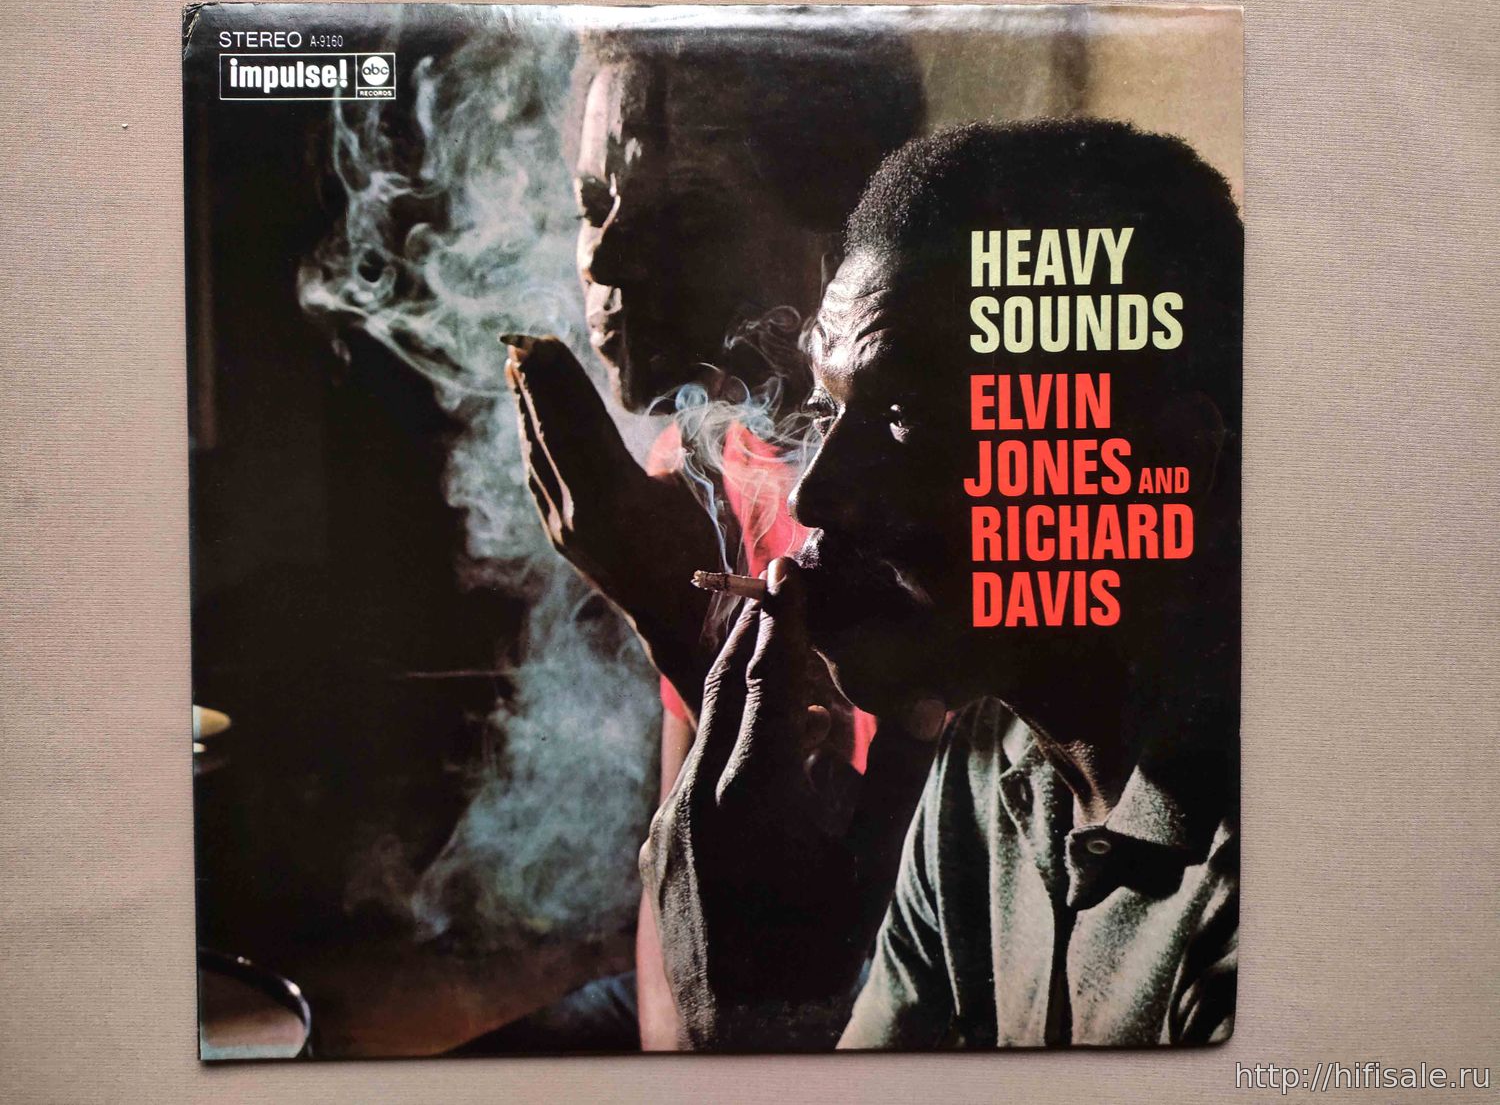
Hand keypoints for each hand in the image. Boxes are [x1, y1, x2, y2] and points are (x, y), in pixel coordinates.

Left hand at [504, 334, 723, 710]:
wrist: (680, 621)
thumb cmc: (701, 554)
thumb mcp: (701, 494)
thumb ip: (689, 445)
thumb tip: (703, 395)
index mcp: (617, 494)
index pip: (581, 421)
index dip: (562, 381)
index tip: (547, 344)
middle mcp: (580, 510)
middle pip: (551, 432)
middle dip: (536, 385)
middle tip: (523, 343)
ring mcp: (564, 526)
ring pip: (536, 456)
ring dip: (526, 411)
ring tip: (517, 371)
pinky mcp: (559, 537)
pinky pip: (537, 480)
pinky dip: (531, 445)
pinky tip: (528, 423)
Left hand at [640, 558, 945, 1049]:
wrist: (737, 1028)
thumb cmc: (819, 948)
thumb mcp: (870, 862)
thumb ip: (894, 773)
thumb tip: (925, 696)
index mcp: (756, 792)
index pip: (772, 678)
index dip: (785, 617)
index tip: (793, 566)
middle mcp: (699, 793)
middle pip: (726, 684)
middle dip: (755, 628)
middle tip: (779, 579)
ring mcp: (671, 815)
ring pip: (706, 721)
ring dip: (742, 679)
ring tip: (776, 643)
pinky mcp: (660, 838)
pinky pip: (694, 763)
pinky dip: (726, 732)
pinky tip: (762, 736)